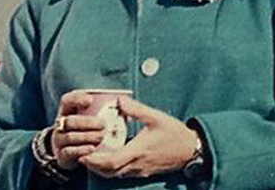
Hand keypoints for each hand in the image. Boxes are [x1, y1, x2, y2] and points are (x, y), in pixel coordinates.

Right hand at [51, 90, 105, 169]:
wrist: (68, 151)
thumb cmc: (83, 130)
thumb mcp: (86, 117)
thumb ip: (101, 110)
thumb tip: (124, 104)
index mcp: (66, 111)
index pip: (67, 100)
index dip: (77, 99)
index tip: (90, 100)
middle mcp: (60, 124)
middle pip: (70, 120)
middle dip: (87, 122)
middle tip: (103, 124)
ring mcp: (59, 139)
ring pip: (70, 136)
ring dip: (87, 136)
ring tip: (101, 137)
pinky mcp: (61, 154)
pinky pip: (69, 152)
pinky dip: (82, 150)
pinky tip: (92, 149)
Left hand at [80, 97, 197, 178]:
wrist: (192, 150)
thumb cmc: (174, 133)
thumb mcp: (155, 117)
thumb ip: (136, 109)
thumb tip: (119, 100)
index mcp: (138, 151)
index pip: (112, 162)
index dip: (95, 161)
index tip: (84, 154)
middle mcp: (138, 165)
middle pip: (110, 172)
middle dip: (94, 166)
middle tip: (82, 156)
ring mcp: (141, 170)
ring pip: (116, 175)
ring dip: (102, 169)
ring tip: (92, 157)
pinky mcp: (145, 172)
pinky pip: (124, 174)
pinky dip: (112, 169)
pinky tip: (109, 158)